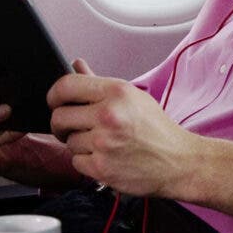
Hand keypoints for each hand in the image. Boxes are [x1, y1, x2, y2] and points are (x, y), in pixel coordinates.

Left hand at [47, 60, 197, 196]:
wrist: (178, 161)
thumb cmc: (156, 128)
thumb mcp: (132, 96)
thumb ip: (98, 82)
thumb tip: (76, 65)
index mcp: (116, 92)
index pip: (65, 85)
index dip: (53, 95)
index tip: (54, 101)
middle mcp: (109, 115)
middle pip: (59, 116)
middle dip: (61, 123)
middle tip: (72, 126)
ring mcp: (104, 143)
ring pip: (68, 141)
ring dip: (79, 143)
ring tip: (101, 143)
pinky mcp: (102, 168)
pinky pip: (76, 161)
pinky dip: (86, 161)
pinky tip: (105, 157)